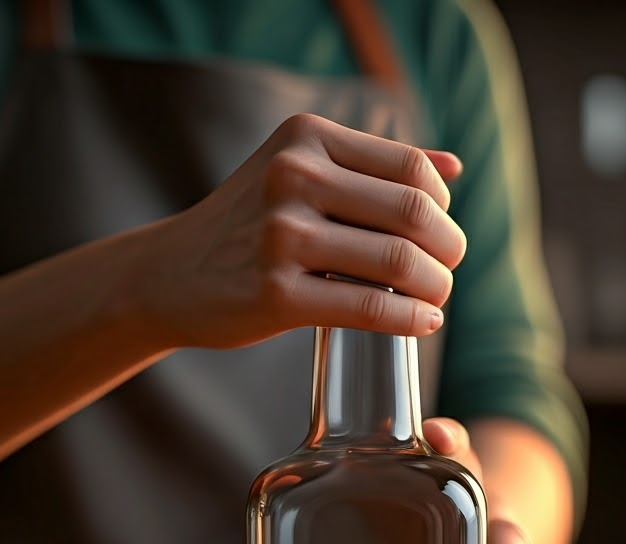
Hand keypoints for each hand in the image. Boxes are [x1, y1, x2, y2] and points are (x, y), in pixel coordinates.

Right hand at [138, 113, 466, 350]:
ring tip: (435, 299)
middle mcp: (292, 176)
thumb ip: (372, 166)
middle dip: (448, 249)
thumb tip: (455, 167)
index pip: (412, 168)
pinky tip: (423, 323)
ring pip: (399, 260)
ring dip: (436, 286)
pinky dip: (409, 319)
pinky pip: (369, 307)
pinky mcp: (276, 295)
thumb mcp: (298, 171)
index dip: (443, 208)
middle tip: (446, 271)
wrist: (170, 274)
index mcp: (306, 138)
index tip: (439, 234)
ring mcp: (281, 236)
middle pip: (413, 212)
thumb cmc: (248, 226)